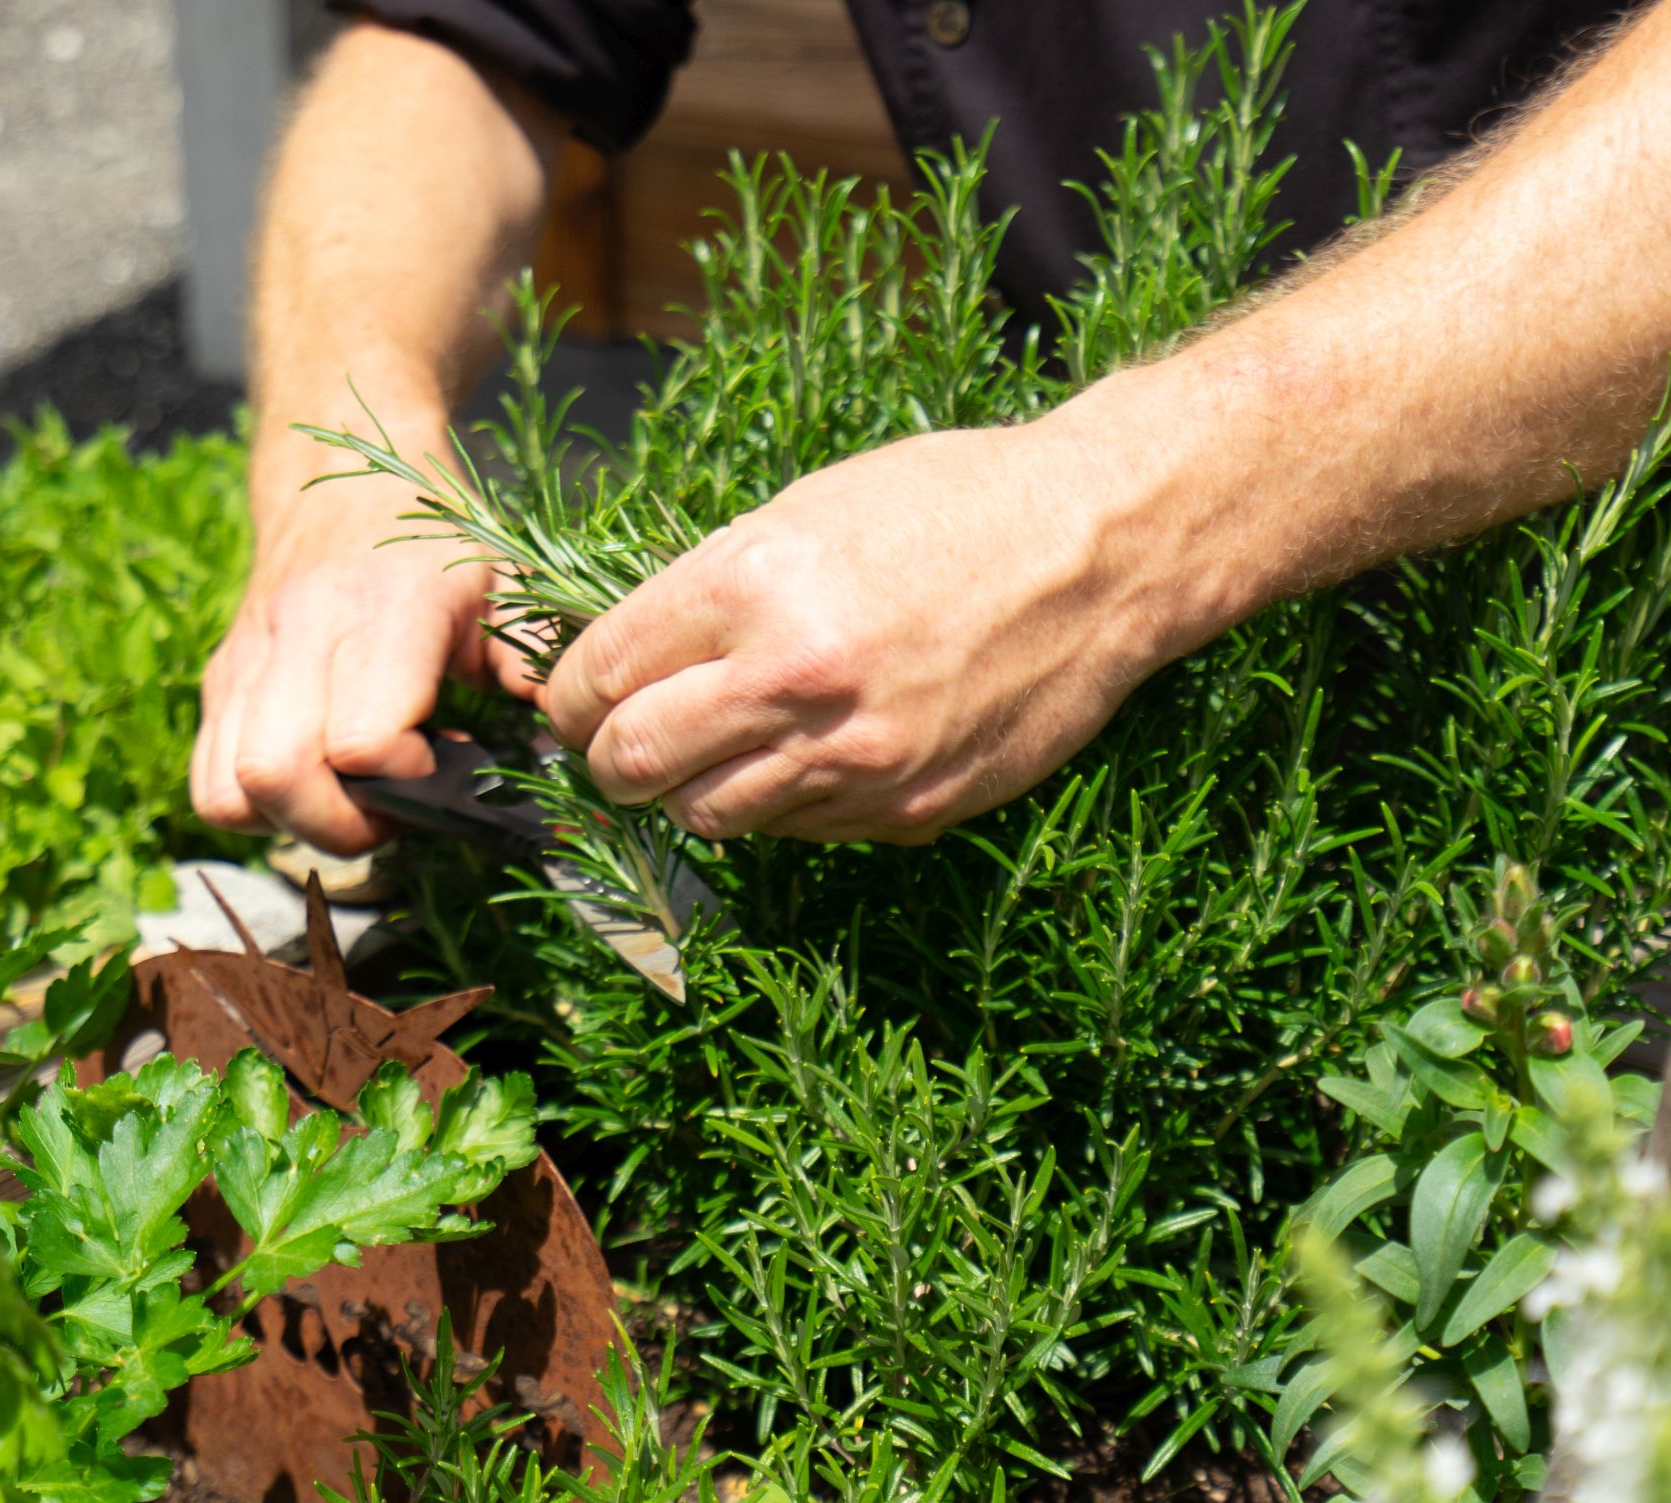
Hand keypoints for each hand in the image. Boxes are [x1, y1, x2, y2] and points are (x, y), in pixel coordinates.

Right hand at [191, 466, 537, 853]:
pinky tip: (316, 779)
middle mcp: (302, 636)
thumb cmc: (433, 539)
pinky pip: (210, 781)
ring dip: (292, 822)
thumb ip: (534, 661)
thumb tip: (574, 735)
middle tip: (394, 804)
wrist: (341, 472)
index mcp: (384, 612)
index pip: (361, 741)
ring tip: (353, 795)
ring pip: (228, 792)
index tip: (444, 758)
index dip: (405, 778)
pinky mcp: (220, 681)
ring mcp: (247, 662)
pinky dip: (255, 806)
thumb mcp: (504, 584)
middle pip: (276, 777)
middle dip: (340, 824)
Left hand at [539, 400, 1238, 843]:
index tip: (574, 699)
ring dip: (690, 790)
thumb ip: (706, 591)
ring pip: (706, 817)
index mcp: (750, 584)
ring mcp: (853, 759)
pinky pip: (798, 831)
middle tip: (622, 741)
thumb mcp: (805, 508)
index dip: (567, 697)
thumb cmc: (953, 503)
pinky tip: (809, 753)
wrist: (1103, 548)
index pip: (596, 679)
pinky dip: (781, 803)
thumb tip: (620, 660)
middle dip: (608, 758)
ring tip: (716, 750)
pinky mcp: (907, 809)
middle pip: (631, 766)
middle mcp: (792, 681)